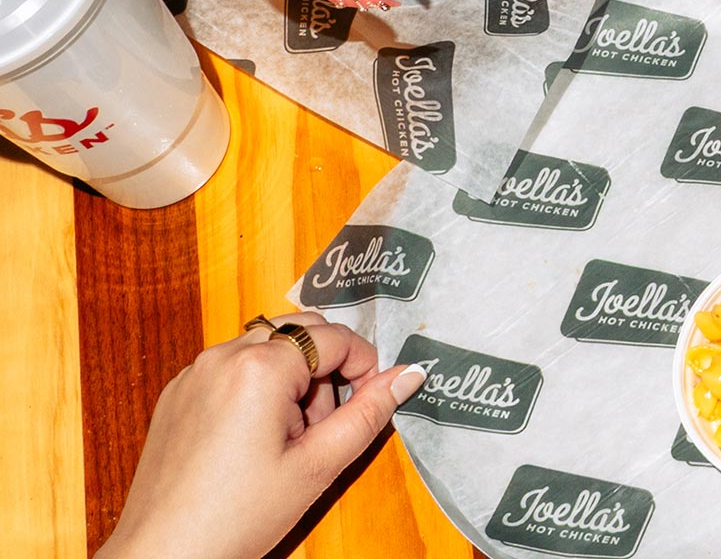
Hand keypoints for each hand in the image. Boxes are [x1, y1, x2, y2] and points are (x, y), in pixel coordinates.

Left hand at [95, 314, 425, 558]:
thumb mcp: (317, 466)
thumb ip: (368, 413)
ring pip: (267, 347)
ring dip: (292, 379)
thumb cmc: (237, 517)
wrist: (162, 556)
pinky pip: (232, 367)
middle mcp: (222, 356)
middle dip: (324, 370)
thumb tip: (410, 373)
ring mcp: (193, 373)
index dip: (364, 366)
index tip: (368, 403)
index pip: (335, 337)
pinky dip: (256, 388)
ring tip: (287, 440)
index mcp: (259, 368)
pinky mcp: (177, 394)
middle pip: (301, 331)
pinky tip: (253, 442)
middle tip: (321, 427)